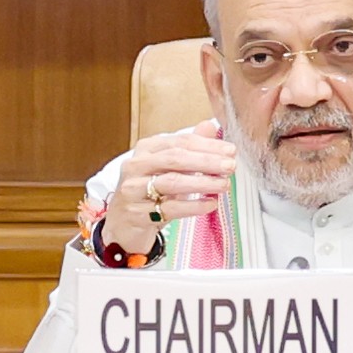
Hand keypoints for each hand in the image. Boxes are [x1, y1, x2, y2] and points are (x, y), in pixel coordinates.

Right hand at [91, 124, 237, 258]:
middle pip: (175, 159)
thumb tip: (209, 127)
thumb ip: (188, 147)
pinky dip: (193, 206)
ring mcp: (133, 190)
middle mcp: (136, 166)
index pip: (180, 142)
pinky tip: (210, 204)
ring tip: (224, 184)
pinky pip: (169, 208)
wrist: (122, 224)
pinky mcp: (137, 213)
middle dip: (206, 161)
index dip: (207, 146)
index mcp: (146, 149)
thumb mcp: (167, 167)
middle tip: (230, 166)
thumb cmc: (147, 192)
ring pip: (172, 182)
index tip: (230, 151)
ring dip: (202, 183)